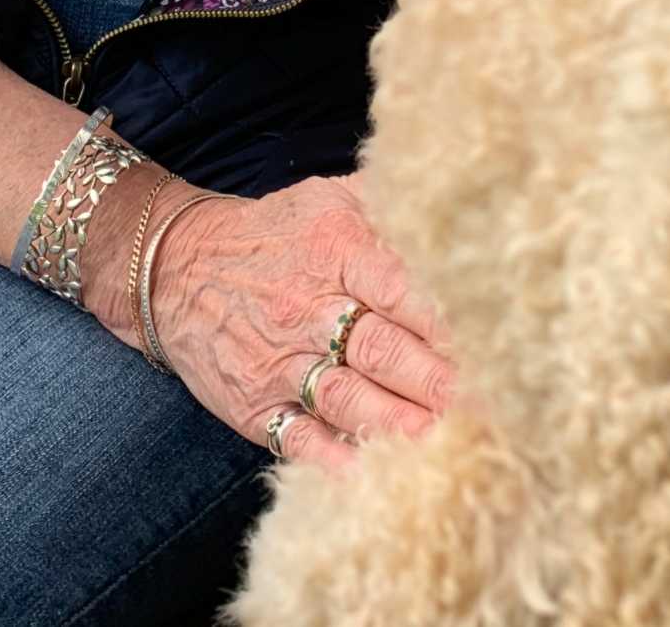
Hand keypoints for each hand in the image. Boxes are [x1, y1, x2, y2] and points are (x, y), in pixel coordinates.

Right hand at [143, 175, 456, 472]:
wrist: (178, 268)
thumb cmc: (274, 235)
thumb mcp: (327, 199)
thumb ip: (389, 204)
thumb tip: (456, 204)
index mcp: (334, 250)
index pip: (399, 287)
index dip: (445, 318)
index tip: (492, 340)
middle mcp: (306, 307)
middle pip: (378, 347)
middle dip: (432, 377)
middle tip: (482, 399)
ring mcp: (278, 361)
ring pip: (344, 397)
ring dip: (393, 421)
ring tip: (438, 436)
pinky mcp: (253, 405)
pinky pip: (295, 437)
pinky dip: (330, 457)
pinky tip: (365, 470)